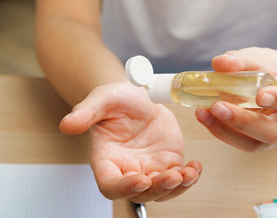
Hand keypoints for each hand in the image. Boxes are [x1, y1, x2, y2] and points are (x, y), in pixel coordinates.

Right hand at [59, 82, 201, 202]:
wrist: (138, 97)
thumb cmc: (116, 100)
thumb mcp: (101, 100)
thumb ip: (85, 113)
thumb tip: (66, 125)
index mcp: (108, 160)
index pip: (111, 185)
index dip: (124, 188)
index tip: (139, 179)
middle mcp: (129, 170)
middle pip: (141, 193)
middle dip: (157, 188)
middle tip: (171, 176)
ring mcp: (150, 168)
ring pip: (163, 190)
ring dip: (178, 186)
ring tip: (189, 172)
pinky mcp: (168, 162)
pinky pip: (180, 177)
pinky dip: (190, 176)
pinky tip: (196, 167)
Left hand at [195, 47, 276, 151]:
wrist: (272, 82)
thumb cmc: (266, 68)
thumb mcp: (256, 57)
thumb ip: (239, 60)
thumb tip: (218, 63)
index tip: (260, 96)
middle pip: (273, 131)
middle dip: (242, 122)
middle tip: (216, 107)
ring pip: (255, 144)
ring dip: (225, 131)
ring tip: (202, 113)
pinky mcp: (260, 142)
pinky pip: (242, 143)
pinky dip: (221, 131)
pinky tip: (205, 117)